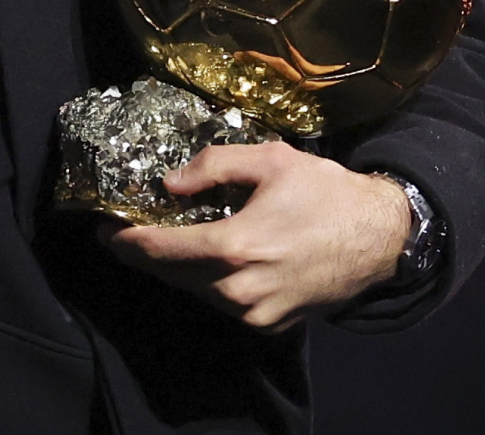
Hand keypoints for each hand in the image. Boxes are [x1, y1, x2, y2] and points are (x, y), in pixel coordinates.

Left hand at [100, 143, 415, 331]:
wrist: (380, 238)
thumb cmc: (326, 193)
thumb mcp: (270, 160)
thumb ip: (213, 167)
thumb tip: (169, 184)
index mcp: (235, 247)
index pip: (159, 252)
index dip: (125, 242)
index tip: (104, 230)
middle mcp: (239, 290)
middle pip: (173, 276)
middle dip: (147, 254)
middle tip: (130, 231)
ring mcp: (255, 313)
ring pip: (197, 291)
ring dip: (179, 268)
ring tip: (171, 239)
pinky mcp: (271, 325)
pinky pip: (225, 303)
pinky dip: (211, 282)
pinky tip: (212, 257)